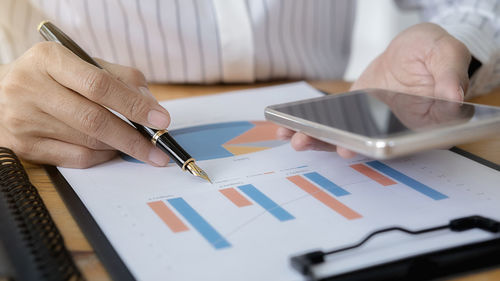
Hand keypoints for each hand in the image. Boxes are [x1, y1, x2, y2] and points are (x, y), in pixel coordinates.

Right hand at [0, 42, 170, 167]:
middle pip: (94, 120)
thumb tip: (151, 105)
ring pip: (88, 142)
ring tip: (134, 143)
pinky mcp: (23, 146)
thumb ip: (121, 79)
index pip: (99, 85)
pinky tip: (110, 150)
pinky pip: (76, 159)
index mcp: (49, 59)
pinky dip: (101, 157)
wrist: (1, 91)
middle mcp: (30, 87)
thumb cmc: (52, 77)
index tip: (160, 119)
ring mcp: (23, 119)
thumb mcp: (83, 64)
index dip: (133, 105)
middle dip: (134, 138)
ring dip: (119, 146)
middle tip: (158, 149)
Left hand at [279, 23, 470, 157]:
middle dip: (331, 146)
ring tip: (291, 136)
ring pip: (342, 139)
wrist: (413, 50)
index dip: (368, 149)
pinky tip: (287, 126)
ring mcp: (368, 125)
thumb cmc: (432, 53)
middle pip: (361, 146)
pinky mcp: (351, 116)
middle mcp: (390, 131)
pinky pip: (330, 125)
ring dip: (316, 140)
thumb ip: (449, 72)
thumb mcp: (446, 53)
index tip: (346, 148)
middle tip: (306, 142)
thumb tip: (453, 94)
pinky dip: (310, 127)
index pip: (393, 143)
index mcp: (417, 124)